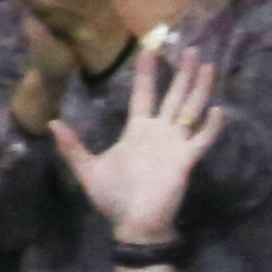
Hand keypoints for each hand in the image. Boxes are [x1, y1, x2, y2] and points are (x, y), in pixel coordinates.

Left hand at [48, 33, 229, 243]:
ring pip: (190, 109)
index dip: (147, 73)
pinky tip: (218, 110)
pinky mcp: (185, 160)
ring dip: (199, 88)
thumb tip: (53, 123)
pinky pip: (201, 141)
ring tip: (208, 64)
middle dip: (182, 72)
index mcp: (137, 131)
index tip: (150, 49)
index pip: (143, 94)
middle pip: (173, 95)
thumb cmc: (113, 198)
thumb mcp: (87, 169)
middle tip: (192, 47)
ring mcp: (174, 144)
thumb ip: (73, 146)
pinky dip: (211, 127)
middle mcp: (159, 132)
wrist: (132, 224)